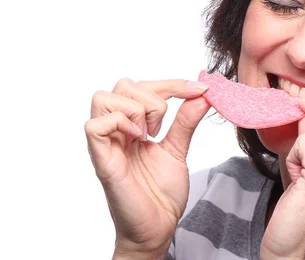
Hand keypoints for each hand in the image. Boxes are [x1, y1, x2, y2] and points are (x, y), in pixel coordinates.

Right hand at [84, 78, 209, 256]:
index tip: (200, 89)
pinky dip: (120, 123)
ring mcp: (107, 143)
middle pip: (123, 84)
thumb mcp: (178, 149)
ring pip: (104, 97)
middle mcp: (116, 130)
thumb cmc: (161, 193)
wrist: (157, 227)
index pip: (144, 86)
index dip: (173, 83)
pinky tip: (138, 140)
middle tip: (165, 126)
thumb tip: (202, 94)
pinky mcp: (102, 160)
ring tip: (149, 136)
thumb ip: (186, 121)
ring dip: (137, 110)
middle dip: (155, 96)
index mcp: (133, 125)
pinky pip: (95, 125)